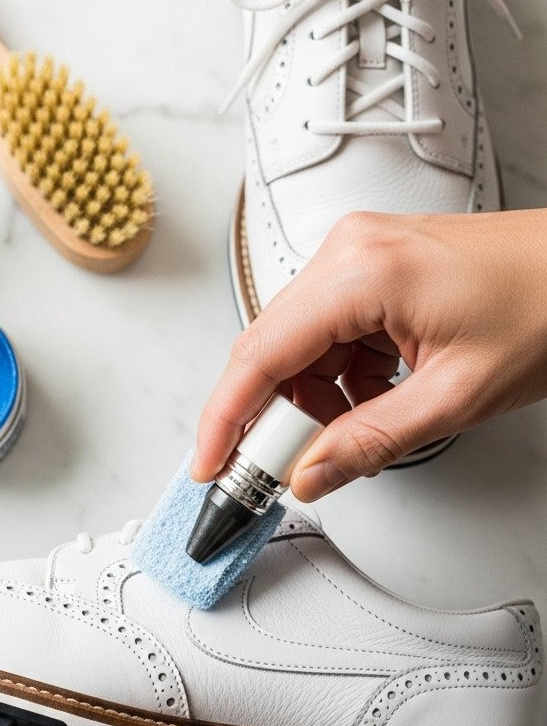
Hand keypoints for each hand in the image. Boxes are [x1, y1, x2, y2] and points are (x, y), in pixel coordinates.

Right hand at [192, 209, 546, 499]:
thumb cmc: (543, 307)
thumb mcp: (454, 397)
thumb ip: (370, 441)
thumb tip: (309, 474)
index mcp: (362, 272)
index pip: (260, 354)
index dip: (225, 420)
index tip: (211, 467)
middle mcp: (349, 251)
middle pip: (270, 349)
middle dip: (271, 418)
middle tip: (283, 471)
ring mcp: (360, 255)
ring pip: (298, 346)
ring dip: (312, 401)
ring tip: (355, 437)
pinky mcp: (375, 269)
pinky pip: (329, 333)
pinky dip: (339, 378)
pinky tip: (371, 403)